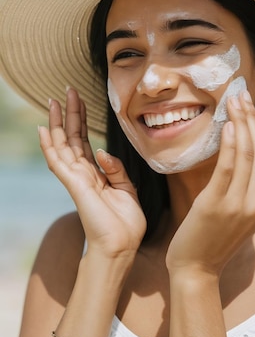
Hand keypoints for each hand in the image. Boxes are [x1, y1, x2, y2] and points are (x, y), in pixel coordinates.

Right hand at [38, 88, 145, 259]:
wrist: (121, 246)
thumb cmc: (125, 223)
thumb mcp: (127, 189)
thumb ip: (116, 168)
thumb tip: (101, 150)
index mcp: (95, 174)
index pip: (84, 141)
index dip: (81, 119)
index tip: (79, 98)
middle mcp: (82, 174)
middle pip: (72, 138)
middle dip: (69, 113)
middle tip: (66, 90)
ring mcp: (76, 179)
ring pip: (62, 145)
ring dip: (57, 123)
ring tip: (53, 101)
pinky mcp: (75, 185)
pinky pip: (58, 162)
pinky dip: (50, 145)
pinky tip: (44, 129)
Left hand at [166, 91, 254, 276]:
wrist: (196, 269)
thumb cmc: (210, 239)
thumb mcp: (234, 214)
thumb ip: (243, 190)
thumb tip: (238, 158)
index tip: (253, 112)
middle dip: (252, 120)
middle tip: (242, 96)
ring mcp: (239, 205)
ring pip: (246, 155)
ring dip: (241, 124)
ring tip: (234, 102)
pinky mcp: (217, 204)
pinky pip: (227, 167)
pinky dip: (229, 143)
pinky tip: (227, 126)